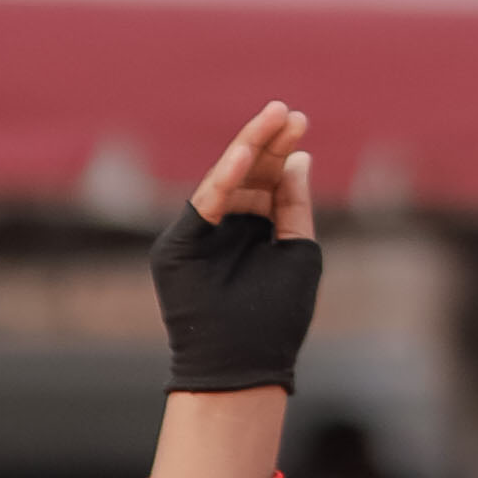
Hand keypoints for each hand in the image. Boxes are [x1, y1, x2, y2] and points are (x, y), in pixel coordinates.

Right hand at [155, 105, 323, 390]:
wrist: (247, 365)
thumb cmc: (277, 317)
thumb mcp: (298, 251)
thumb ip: (294, 206)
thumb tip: (299, 158)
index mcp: (253, 229)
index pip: (265, 179)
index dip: (281, 149)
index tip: (299, 121)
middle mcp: (225, 227)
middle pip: (245, 173)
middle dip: (267, 141)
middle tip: (288, 112)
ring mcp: (200, 235)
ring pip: (223, 180)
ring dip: (248, 149)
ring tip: (274, 120)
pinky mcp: (178, 247)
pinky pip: (202, 205)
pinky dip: (223, 179)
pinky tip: (245, 153)